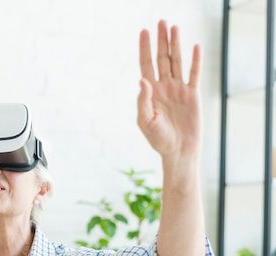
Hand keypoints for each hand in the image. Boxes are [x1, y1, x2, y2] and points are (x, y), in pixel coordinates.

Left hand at [137, 20, 201, 162]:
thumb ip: (143, 100)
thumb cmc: (158, 139)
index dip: (145, 48)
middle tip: (161, 22)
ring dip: (176, 45)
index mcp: (150, 92)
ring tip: (174, 27)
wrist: (178, 151)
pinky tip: (195, 46)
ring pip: (177, 62)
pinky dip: (195, 60)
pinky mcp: (192, 94)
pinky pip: (194, 74)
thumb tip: (142, 80)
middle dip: (161, 41)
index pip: (146, 65)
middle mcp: (164, 87)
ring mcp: (178, 89)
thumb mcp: (145, 121)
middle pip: (162, 59)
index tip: (144, 32)